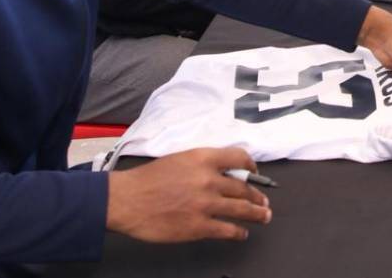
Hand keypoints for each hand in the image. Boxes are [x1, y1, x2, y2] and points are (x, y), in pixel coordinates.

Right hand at [106, 147, 270, 242]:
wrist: (127, 200)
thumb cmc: (147, 179)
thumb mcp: (179, 160)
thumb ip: (201, 164)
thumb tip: (221, 172)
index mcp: (203, 158)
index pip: (239, 157)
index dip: (251, 166)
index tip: (255, 172)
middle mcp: (209, 179)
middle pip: (244, 186)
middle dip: (258, 195)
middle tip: (264, 200)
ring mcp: (206, 204)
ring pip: (242, 208)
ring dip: (257, 213)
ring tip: (264, 216)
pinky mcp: (199, 226)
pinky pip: (228, 229)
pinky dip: (238, 232)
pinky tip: (242, 233)